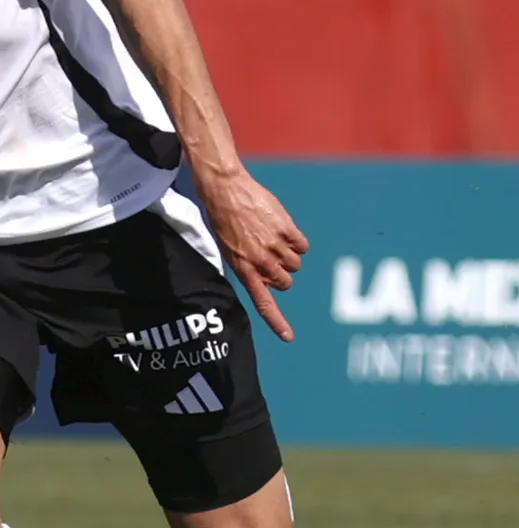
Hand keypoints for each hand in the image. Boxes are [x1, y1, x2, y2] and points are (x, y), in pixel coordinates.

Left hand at [196, 167, 308, 341]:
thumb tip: (268, 280)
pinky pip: (302, 246)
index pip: (262, 302)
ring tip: (270, 237)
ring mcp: (275, 246)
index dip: (276, 321)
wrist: (226, 190)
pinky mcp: (287, 230)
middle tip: (269, 256)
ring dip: (288, 254)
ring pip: (296, 264)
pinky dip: (295, 240)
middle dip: (281, 273)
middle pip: (286, 282)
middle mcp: (261, 261)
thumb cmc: (224, 219)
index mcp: (243, 268)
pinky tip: (280, 229)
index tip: (288, 337)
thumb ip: (249, 266)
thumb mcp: (229, 249)